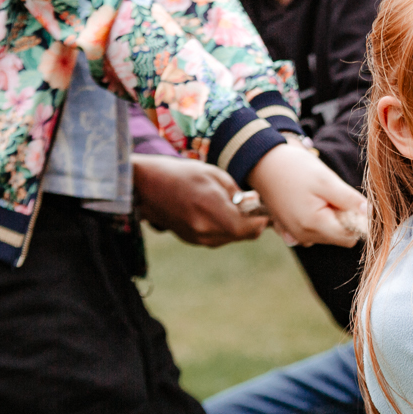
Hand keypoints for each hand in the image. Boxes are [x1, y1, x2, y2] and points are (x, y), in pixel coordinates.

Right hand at [133, 156, 265, 246]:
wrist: (144, 186)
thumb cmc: (180, 173)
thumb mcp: (214, 174)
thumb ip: (237, 193)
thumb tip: (253, 205)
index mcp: (212, 210)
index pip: (250, 228)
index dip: (263, 220)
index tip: (268, 210)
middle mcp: (205, 230)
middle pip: (243, 235)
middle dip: (253, 223)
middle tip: (257, 207)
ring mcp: (197, 238)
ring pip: (231, 238)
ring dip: (239, 226)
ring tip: (238, 206)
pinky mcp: (190, 239)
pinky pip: (217, 238)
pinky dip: (225, 227)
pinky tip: (220, 211)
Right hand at [247, 140, 366, 246]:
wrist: (262, 163)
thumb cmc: (294, 168)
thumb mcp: (326, 180)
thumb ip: (350, 200)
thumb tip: (371, 214)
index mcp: (314, 225)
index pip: (352, 236)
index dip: (358, 219)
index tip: (351, 199)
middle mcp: (304, 237)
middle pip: (341, 237)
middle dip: (344, 217)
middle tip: (333, 194)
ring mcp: (296, 235)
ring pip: (329, 233)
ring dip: (332, 217)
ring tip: (319, 195)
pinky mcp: (291, 230)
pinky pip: (315, 231)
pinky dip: (319, 218)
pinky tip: (309, 200)